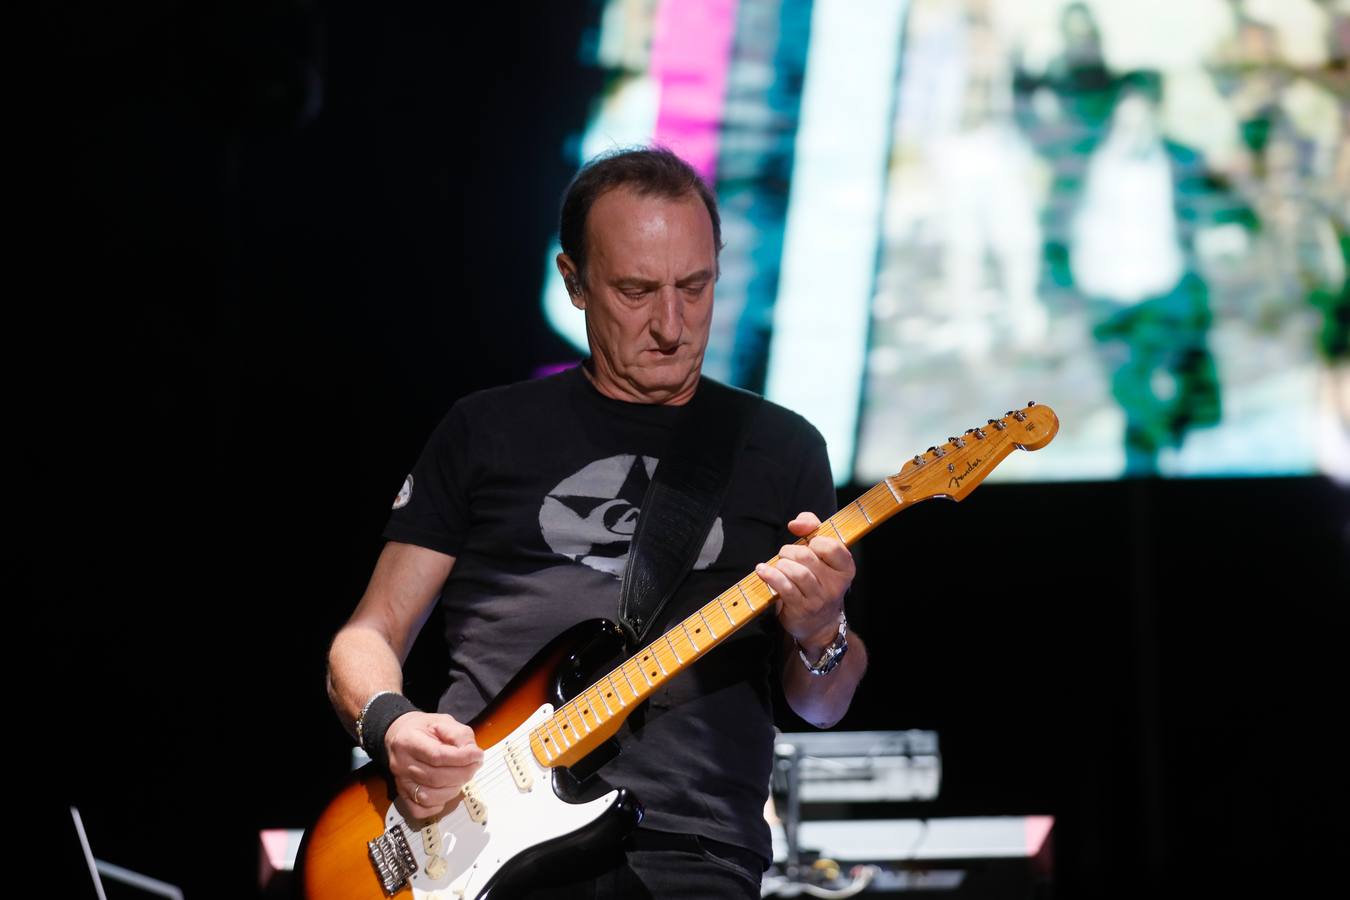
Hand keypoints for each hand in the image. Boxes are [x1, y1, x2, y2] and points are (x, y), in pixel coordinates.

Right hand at [385, 712, 483, 818]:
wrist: (400, 736)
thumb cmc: (423, 729)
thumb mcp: (444, 722)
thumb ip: (460, 735)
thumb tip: (473, 754)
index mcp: (408, 741)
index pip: (437, 755)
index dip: (461, 758)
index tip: (477, 755)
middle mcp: (401, 763)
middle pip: (435, 778)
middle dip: (462, 774)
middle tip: (475, 765)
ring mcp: (400, 782)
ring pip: (429, 797)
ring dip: (453, 789)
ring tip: (462, 776)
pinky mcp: (402, 795)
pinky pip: (420, 810)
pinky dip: (437, 805)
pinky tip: (446, 791)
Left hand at [756, 511, 854, 655]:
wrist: (818, 624)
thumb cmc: (817, 581)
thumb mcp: (822, 555)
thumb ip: (812, 528)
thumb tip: (796, 523)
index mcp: (845, 568)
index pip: (831, 546)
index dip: (814, 539)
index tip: (807, 542)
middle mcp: (836, 584)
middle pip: (807, 556)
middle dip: (790, 551)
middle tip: (785, 556)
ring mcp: (820, 599)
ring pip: (796, 572)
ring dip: (781, 564)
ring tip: (778, 565)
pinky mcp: (802, 609)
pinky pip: (784, 587)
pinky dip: (770, 576)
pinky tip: (763, 571)